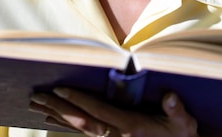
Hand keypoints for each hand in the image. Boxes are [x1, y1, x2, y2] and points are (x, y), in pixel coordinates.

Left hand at [29, 88, 198, 136]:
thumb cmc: (181, 135)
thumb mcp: (184, 124)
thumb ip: (177, 110)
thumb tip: (170, 97)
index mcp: (130, 128)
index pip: (98, 112)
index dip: (78, 100)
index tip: (60, 89)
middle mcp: (117, 136)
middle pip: (81, 122)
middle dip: (58, 108)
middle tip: (36, 97)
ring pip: (78, 128)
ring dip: (56, 115)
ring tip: (37, 105)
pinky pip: (82, 132)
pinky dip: (65, 124)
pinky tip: (52, 118)